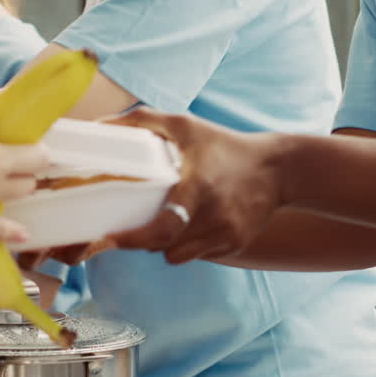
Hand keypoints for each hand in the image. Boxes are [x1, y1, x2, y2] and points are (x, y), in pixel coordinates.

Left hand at [95, 107, 286, 264]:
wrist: (278, 168)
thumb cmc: (223, 144)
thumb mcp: (185, 124)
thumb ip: (141, 121)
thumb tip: (97, 126)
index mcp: (199, 186)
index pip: (163, 227)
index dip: (133, 240)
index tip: (108, 239)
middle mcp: (214, 216)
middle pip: (163, 246)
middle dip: (140, 241)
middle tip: (125, 229)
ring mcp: (226, 234)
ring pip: (177, 255)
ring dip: (162, 244)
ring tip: (162, 220)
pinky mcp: (235, 245)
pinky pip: (197, 255)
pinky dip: (185, 245)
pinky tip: (191, 223)